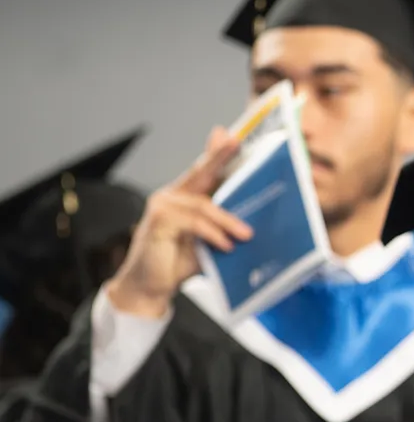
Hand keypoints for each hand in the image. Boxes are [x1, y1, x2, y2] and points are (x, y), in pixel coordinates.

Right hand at [105, 127, 252, 317]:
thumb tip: (253, 224)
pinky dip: (212, 233)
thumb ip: (225, 227)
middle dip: (219, 156)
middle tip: (235, 141)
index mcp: (186, 197)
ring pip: (202, 205)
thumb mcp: (211, 241)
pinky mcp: (158, 220)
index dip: (216, 152)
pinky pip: (192, 222)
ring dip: (228, 221)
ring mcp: (162, 205)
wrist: (152, 287)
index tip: (230, 135)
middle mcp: (172, 195)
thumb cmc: (181, 262)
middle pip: (200, 172)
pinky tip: (226, 245)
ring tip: (246, 235)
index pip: (204, 171)